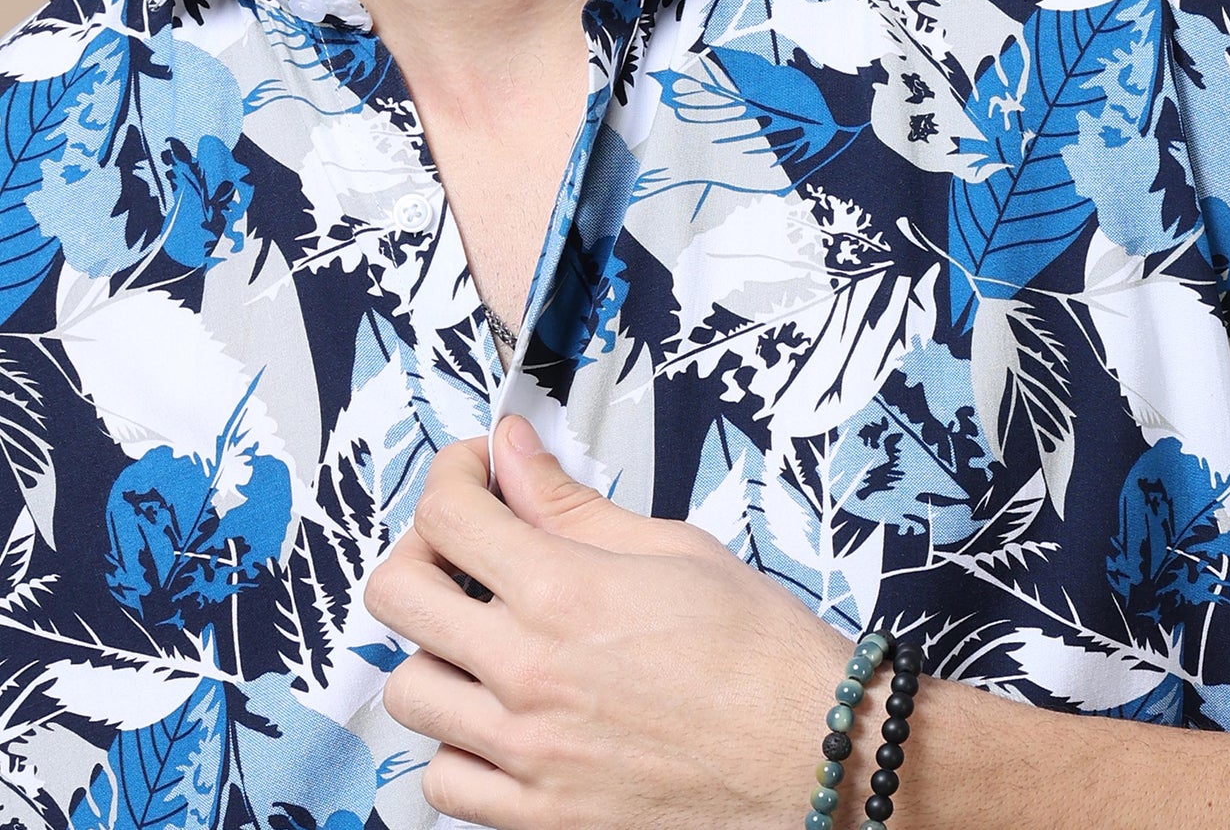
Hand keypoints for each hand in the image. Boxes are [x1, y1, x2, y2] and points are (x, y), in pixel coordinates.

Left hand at [363, 414, 857, 828]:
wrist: (813, 758)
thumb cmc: (760, 655)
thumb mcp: (672, 547)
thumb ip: (571, 504)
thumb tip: (515, 454)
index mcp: (563, 592)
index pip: (446, 514)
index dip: (450, 474)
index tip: (474, 471)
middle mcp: (529, 673)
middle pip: (397, 594)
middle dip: (420, 550)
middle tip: (461, 544)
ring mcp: (526, 754)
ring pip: (408, 689)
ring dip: (436, 651)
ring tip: (483, 637)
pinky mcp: (538, 819)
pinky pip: (442, 782)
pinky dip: (458, 745)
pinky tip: (499, 719)